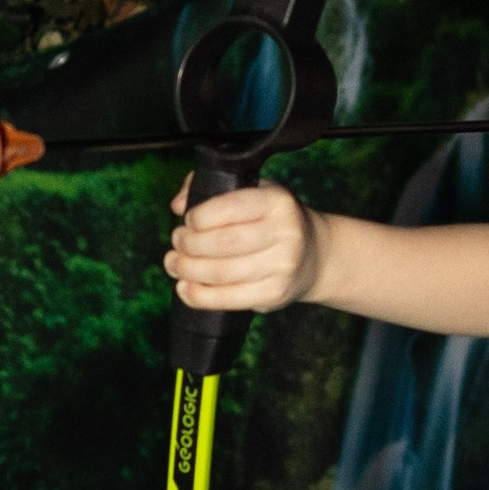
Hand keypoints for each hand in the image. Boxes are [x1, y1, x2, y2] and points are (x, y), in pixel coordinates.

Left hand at [165, 178, 319, 314]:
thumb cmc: (272, 222)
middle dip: (188, 244)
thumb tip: (178, 205)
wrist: (314, 255)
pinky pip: (228, 299)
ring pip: (221, 272)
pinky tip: (185, 288)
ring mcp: (282, 266)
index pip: (230, 207)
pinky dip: (199, 296)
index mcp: (277, 201)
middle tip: (177, 243)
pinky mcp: (274, 294)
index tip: (188, 221)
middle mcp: (285, 233)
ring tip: (174, 264)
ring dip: (188, 270)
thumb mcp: (254, 194)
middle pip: (222, 243)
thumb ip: (213, 190)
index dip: (199, 216)